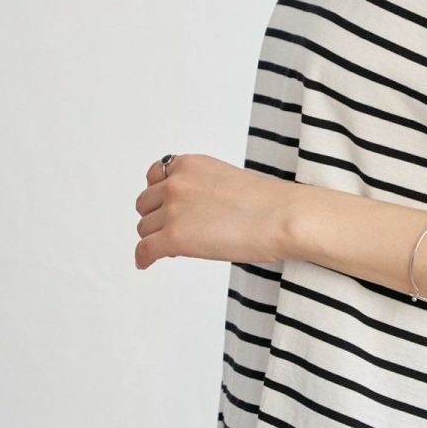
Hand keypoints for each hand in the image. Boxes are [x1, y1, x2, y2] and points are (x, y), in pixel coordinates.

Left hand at [134, 154, 290, 269]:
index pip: (155, 176)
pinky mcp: (173, 238)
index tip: (168, 207)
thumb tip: (191, 213)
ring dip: (157, 238)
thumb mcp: (226, 179)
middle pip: (145, 205)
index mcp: (190, 164)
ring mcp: (172, 210)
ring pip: (145, 229)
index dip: (160, 195)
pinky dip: (143, 258)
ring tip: (179, 248)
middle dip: (157, 217)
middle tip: (178, 230)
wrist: (283, 217)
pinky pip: (144, 250)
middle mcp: (176, 183)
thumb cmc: (268, 203)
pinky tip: (146, 263)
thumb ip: (201, 188)